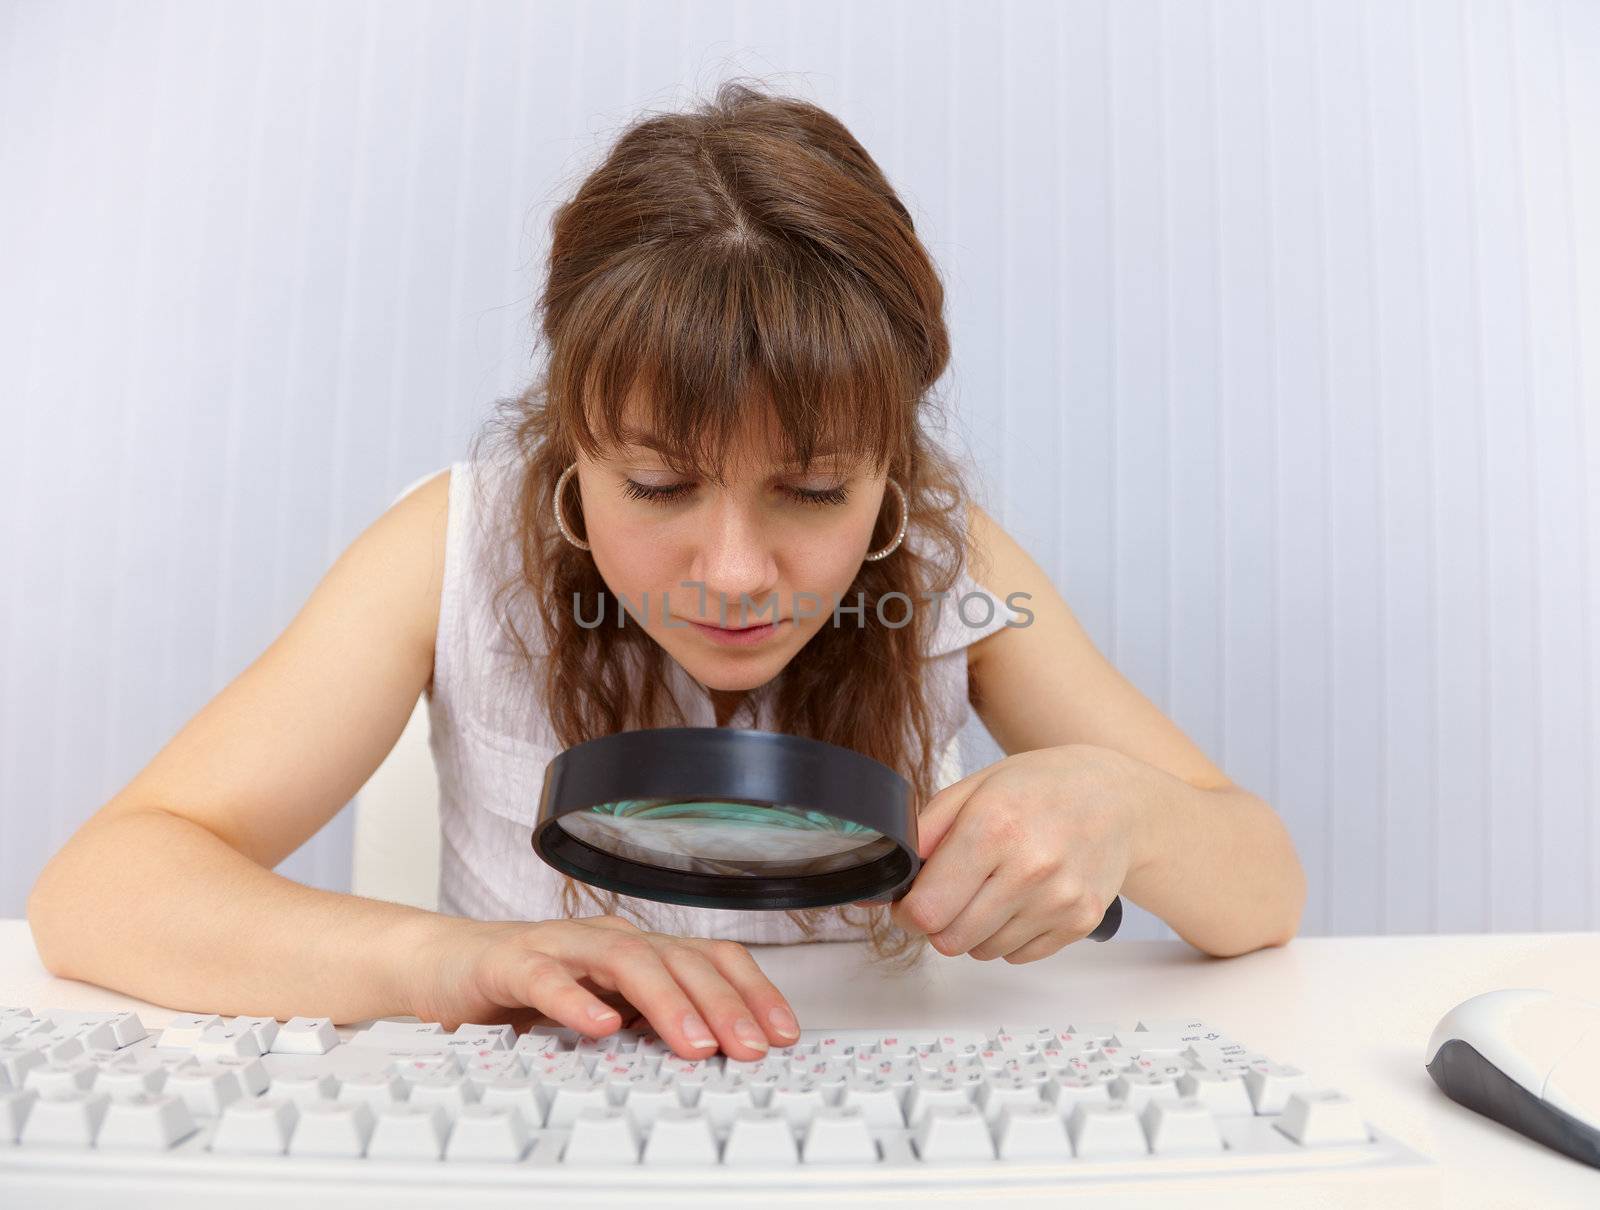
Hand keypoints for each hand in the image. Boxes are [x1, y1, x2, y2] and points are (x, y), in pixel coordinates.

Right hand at [403, 913, 800, 1059]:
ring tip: (694, 1042)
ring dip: (666, 1002)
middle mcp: (609, 941)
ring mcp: (562, 947)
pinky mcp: (512, 963)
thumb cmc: (534, 989)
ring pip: (626, 961)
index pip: (710, 959)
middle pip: (679, 959)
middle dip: (722, 1004)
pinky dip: (576, 1000)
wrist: (448, 967)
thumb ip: (653, 1026)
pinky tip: (600, 1026)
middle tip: (750, 1048)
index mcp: (640, 951)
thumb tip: (722, 1060)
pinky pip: (547, 979)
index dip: (752, 991)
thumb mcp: (607, 1011)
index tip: (784, 1035)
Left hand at [889, 744, 1137, 962]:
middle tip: (949, 895)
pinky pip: (1019, 956)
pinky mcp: (1080, 922)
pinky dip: (1008, 937)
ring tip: (991, 889)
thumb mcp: (974, 788)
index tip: (909, 904)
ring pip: (983, 952)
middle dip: (938, 923)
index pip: (928, 908)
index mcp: (993, 826)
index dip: (907, 913)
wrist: (1117, 798)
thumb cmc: (1041, 787)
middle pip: (951, 940)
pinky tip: (1020, 900)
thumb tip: (886, 879)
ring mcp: (1060, 899)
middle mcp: (1030, 868)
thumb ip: (924, 832)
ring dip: (974, 931)